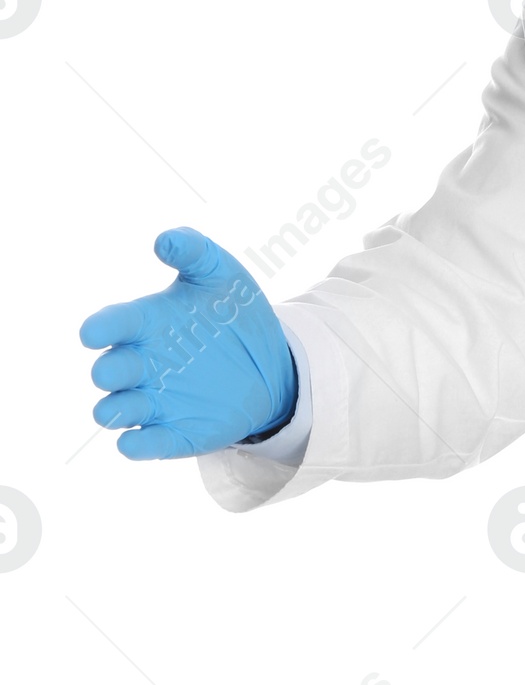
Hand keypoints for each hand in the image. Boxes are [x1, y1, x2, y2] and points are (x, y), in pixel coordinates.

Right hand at [80, 228, 296, 459]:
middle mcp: (140, 364)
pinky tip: (135, 443)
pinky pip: (144, 444)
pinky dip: (137, 446)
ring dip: (115, 411)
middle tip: (114, 370)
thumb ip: (194, 251)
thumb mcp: (221, 275)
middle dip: (107, 371)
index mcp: (144, 324)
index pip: (112, 324)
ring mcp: (153, 401)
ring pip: (116, 411)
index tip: (92, 332)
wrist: (272, 362)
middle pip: (108, 371)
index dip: (100, 328)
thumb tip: (164, 239)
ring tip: (123, 409)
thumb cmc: (233, 313)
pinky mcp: (172, 433)